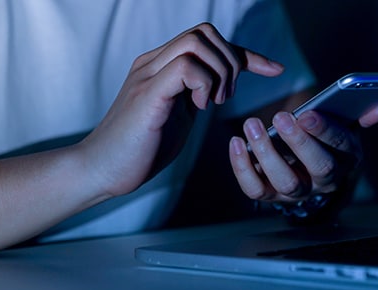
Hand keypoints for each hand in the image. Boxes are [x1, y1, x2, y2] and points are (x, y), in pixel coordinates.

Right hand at [79, 22, 283, 197]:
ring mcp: (149, 75)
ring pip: (197, 42)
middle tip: (225, 99)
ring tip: (212, 104)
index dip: (248, 54)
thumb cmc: (141, 147)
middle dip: (231, 61)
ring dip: (219, 73)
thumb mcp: (180, 115)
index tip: (275, 70)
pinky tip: (199, 107)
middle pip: (205, 32)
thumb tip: (221, 87)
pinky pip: (185, 67)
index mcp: (163, 66)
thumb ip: (197, 95)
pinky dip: (204, 84)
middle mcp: (154, 62)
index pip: (211, 43)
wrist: (102, 170)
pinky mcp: (147, 93)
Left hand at [229, 103, 377, 203]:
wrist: (306, 169)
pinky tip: (236, 142)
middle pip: (317, 166)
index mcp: (346, 158)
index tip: (308, 114)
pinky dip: (242, 167)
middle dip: (298, 142)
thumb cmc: (324, 140)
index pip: (340, 146)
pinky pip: (255, 189)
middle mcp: (324, 180)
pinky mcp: (271, 195)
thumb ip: (359, 116)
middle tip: (280, 117)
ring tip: (250, 125)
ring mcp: (296, 191)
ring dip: (266, 152)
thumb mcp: (344, 126)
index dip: (325, 130)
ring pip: (284, 180)